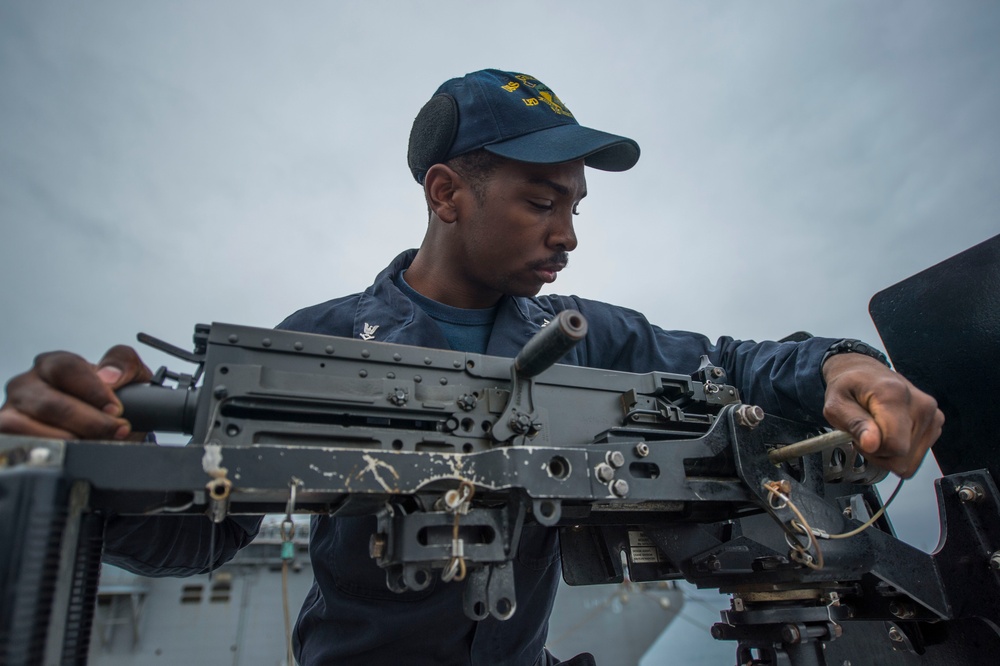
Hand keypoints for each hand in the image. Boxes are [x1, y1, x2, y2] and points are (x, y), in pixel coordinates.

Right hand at [0, 345, 152, 439]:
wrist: (102, 427)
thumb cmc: (107, 399)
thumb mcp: (127, 374)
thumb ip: (123, 363)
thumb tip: (109, 376)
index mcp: (54, 364)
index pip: (66, 368)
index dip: (93, 390)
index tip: (116, 409)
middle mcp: (27, 384)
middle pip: (50, 403)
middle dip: (89, 422)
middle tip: (115, 432)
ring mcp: (12, 411)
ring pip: (27, 426)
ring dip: (67, 439)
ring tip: (94, 443)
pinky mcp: (6, 435)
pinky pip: (18, 445)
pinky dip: (47, 450)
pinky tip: (71, 452)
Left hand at [822, 353, 943, 477]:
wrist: (864, 372)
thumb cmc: (849, 387)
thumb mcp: (836, 404)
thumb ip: (854, 423)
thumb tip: (871, 444)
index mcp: (895, 396)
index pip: (894, 445)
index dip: (872, 450)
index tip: (859, 436)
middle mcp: (922, 405)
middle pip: (902, 456)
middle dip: (878, 453)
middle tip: (865, 433)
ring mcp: (932, 415)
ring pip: (910, 460)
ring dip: (888, 453)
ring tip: (876, 431)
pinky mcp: (936, 423)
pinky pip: (915, 455)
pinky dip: (900, 450)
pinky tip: (889, 432)